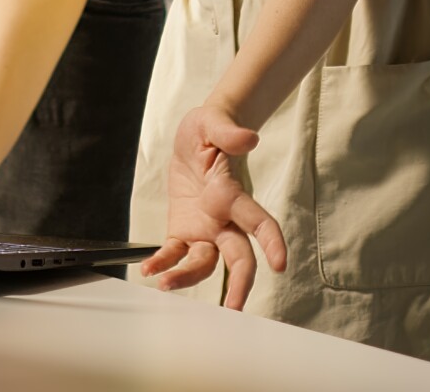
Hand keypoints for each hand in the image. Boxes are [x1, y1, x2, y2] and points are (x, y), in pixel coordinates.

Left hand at [139, 104, 285, 311]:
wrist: (197, 138)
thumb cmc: (210, 129)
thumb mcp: (212, 123)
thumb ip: (228, 132)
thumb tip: (248, 138)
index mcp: (233, 195)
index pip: (259, 221)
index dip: (272, 242)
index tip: (280, 263)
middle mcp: (225, 219)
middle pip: (239, 256)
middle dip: (239, 284)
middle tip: (234, 307)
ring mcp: (206, 228)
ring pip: (205, 263)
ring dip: (188, 278)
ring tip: (166, 285)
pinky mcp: (185, 230)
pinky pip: (176, 252)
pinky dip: (163, 263)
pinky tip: (150, 270)